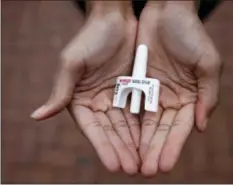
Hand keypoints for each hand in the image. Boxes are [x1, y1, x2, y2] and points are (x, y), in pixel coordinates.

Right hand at [31, 2, 139, 174]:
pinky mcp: (132, 90)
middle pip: (111, 131)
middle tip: (134, 170)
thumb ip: (60, 92)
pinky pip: (138, 112)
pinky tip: (150, 141)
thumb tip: (37, 116)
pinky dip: (143, 127)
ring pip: (126, 125)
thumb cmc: (91, 37)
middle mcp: (98, 101)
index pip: (93, 129)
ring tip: (143, 162)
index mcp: (81, 99)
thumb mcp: (72, 63)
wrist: (116, 19)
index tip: (114, 165)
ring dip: (134, 144)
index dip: (103, 147)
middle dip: (122, 150)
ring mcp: (116, 97)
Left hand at [136, 1, 221, 175]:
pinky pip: (130, 107)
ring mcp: (152, 92)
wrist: (166, 12)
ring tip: (132, 164)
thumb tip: (201, 128)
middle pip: (160, 130)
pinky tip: (123, 140)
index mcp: (189, 97)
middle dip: (153, 150)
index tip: (163, 165)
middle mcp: (170, 98)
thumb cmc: (191, 34)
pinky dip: (127, 124)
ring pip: (144, 123)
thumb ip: (208, 96)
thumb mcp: (208, 64)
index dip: (172, 147)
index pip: (179, 128)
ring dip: (139, 143)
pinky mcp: (136, 84)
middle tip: (145, 171)